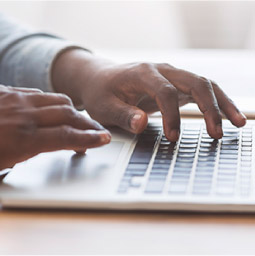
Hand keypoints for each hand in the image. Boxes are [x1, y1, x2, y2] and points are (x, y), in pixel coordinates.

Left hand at [0, 85, 110, 169]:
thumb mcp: (3, 164)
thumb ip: (31, 155)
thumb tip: (53, 149)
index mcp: (21, 140)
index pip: (66, 136)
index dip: (89, 138)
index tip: (103, 139)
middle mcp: (22, 115)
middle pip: (68, 114)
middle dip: (88, 123)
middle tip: (99, 130)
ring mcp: (15, 99)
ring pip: (58, 100)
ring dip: (73, 111)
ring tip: (80, 120)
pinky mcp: (7, 90)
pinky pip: (38, 92)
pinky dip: (53, 102)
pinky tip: (55, 110)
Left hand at [52, 50, 245, 141]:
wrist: (101, 79)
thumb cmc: (101, 93)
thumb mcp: (104, 106)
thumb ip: (122, 115)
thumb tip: (141, 124)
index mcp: (142, 73)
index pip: (165, 92)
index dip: (172, 115)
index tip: (173, 138)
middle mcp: (161, 70)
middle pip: (195, 82)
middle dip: (209, 108)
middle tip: (216, 133)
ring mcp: (171, 76)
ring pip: (204, 84)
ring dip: (221, 103)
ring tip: (238, 123)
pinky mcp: (175, 85)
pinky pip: (201, 90)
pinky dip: (216, 102)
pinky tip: (226, 116)